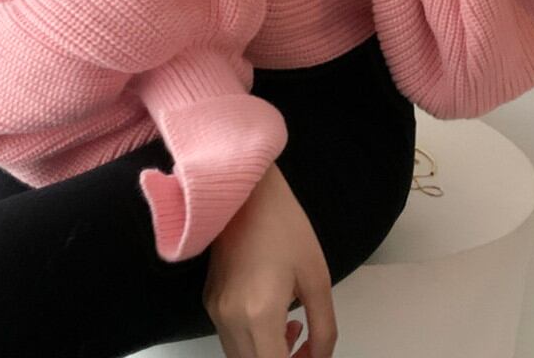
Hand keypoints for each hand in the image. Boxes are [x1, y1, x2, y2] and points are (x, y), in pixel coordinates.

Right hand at [202, 162, 337, 357]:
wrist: (248, 193)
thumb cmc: (283, 224)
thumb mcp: (317, 278)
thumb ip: (324, 327)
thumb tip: (321, 357)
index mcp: (259, 313)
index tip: (312, 357)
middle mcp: (230, 318)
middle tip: (308, 347)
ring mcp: (215, 311)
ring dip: (267, 355)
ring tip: (294, 328)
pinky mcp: (209, 300)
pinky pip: (230, 339)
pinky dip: (253, 342)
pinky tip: (274, 315)